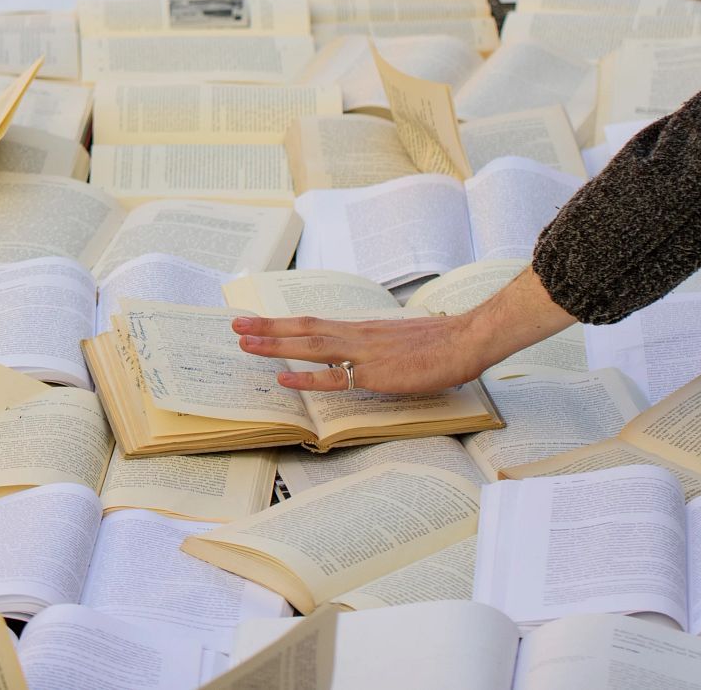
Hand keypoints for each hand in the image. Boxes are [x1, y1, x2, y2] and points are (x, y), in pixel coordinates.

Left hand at [231, 268, 571, 392]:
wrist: (465, 341)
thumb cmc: (437, 343)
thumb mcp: (396, 340)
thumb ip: (372, 345)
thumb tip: (357, 353)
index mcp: (360, 327)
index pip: (312, 321)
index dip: (282, 323)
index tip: (255, 320)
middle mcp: (356, 334)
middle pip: (302, 327)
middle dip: (266, 328)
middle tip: (235, 326)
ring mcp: (364, 352)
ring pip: (309, 345)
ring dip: (275, 344)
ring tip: (246, 343)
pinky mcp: (375, 373)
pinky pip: (334, 376)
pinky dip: (306, 378)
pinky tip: (284, 380)